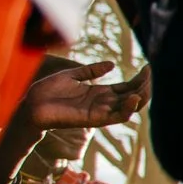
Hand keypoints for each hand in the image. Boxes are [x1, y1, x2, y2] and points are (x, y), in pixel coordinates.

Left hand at [21, 62, 148, 131]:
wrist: (31, 105)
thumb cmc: (48, 90)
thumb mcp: (72, 75)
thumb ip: (92, 71)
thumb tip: (112, 64)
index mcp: (100, 92)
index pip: (128, 87)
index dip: (140, 78)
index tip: (148, 67)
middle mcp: (104, 103)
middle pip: (133, 96)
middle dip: (145, 86)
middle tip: (151, 73)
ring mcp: (101, 111)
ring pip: (130, 107)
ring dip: (141, 97)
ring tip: (147, 84)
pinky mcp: (95, 119)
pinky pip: (117, 116)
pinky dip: (128, 109)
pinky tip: (133, 97)